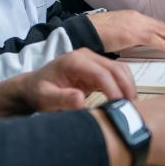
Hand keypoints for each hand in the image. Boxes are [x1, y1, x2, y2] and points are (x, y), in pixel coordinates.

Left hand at [0, 48, 134, 116]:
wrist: (33, 86)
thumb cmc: (38, 92)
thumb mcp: (45, 98)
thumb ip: (62, 99)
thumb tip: (80, 100)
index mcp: (74, 61)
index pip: (102, 73)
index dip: (114, 90)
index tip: (118, 107)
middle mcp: (86, 56)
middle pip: (115, 69)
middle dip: (126, 88)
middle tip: (131, 109)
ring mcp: (93, 60)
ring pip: (120, 69)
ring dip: (128, 87)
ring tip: (130, 106)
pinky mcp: (97, 68)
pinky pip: (117, 74)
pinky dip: (124, 86)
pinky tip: (125, 101)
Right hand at [87, 10, 164, 52]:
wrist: (84, 29)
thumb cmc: (97, 32)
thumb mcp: (117, 32)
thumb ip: (130, 37)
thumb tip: (139, 45)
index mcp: (134, 17)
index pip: (157, 24)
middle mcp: (137, 18)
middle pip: (163, 26)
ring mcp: (135, 25)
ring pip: (162, 31)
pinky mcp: (131, 34)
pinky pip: (152, 40)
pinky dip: (164, 44)